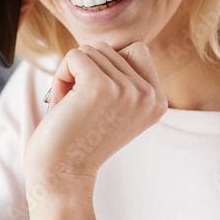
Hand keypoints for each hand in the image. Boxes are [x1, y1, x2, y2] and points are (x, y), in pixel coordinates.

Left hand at [24, 42, 167, 193]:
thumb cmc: (79, 137)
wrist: (62, 175)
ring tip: (73, 109)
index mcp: (158, 101)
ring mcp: (127, 90)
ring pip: (90, 50)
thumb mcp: (116, 105)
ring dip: (72, 75)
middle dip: (86, 72)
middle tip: (81, 109)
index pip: (135, 50)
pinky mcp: (100, 86)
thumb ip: (124, 76)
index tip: (99, 104)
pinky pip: (73, 56)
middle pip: (109, 49)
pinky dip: (60, 75)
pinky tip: (63, 103)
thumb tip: (117, 44)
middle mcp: (149, 95)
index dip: (107, 69)